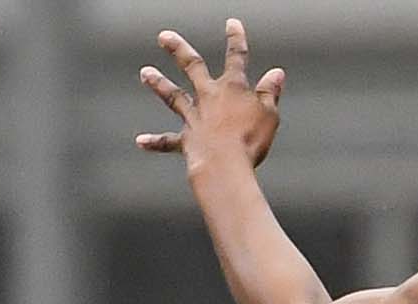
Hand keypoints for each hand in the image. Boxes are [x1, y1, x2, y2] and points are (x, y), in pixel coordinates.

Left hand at [136, 19, 285, 170]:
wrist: (224, 165)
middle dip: (178, 49)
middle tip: (163, 37)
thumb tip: (277, 73)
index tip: (232, 24)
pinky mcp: (187, 140)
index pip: (237, 58)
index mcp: (233, 88)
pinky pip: (168, 141)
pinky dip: (154, 142)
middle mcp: (209, 97)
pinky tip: (140, 141)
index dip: (236, 39)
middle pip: (192, 67)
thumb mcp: (269, 114)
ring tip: (145, 73)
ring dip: (159, 83)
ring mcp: (194, 117)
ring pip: (173, 96)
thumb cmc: (250, 140)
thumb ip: (270, 93)